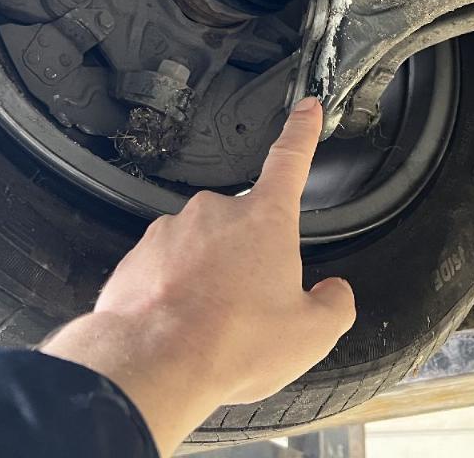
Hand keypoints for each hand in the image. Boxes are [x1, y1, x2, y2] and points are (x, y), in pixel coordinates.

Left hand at [40, 97, 356, 455]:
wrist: (152, 364)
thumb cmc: (232, 344)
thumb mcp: (311, 334)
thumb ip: (335, 304)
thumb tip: (333, 292)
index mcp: (265, 219)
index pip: (290, 161)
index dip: (302, 133)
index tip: (306, 108)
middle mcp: (216, 213)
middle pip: (244, 230)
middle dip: (249, 264)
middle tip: (250, 311)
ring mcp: (172, 230)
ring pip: (202, 252)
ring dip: (208, 281)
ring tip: (211, 326)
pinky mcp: (138, 256)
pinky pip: (165, 271)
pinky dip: (174, 295)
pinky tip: (179, 329)